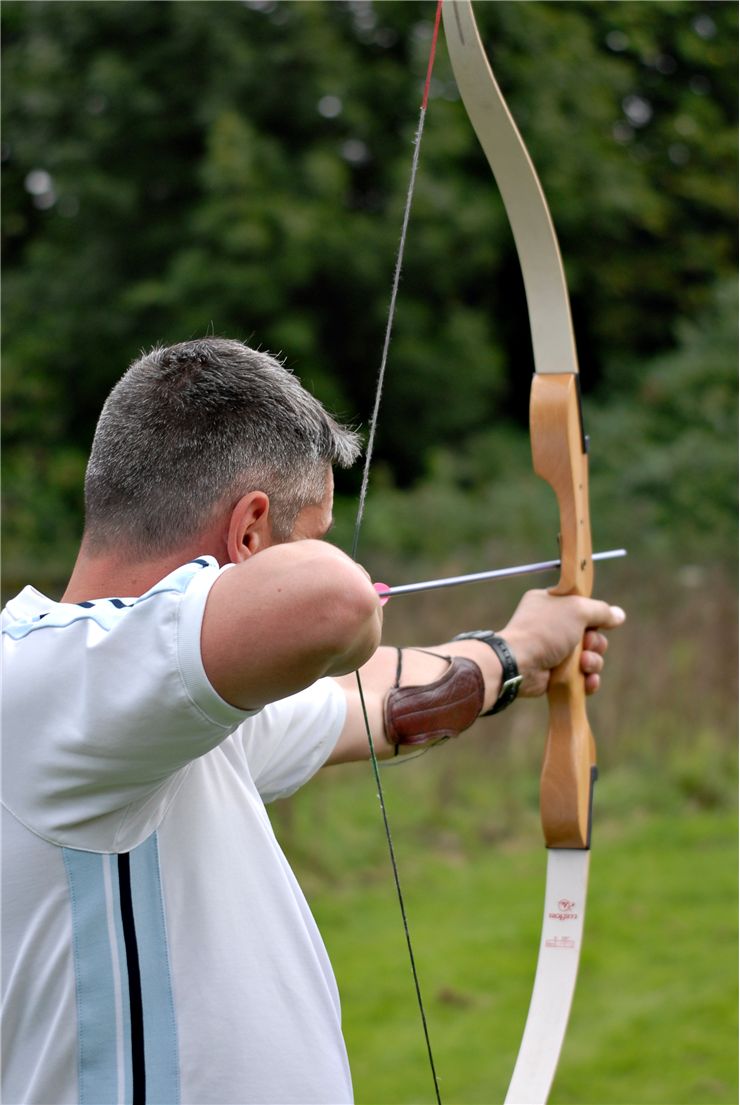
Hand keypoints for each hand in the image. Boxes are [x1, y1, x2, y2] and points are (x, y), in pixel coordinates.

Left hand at [499, 589, 625, 697]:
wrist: (520, 664)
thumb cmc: (545, 631)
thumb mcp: (577, 610)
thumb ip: (601, 611)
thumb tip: (619, 615)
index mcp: (550, 603)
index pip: (581, 606)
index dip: (592, 615)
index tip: (597, 621)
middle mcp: (551, 626)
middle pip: (590, 634)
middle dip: (595, 642)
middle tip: (587, 644)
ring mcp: (553, 651)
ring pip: (590, 657)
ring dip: (593, 662)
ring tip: (583, 664)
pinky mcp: (556, 674)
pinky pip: (582, 677)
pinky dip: (588, 680)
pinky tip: (587, 682)